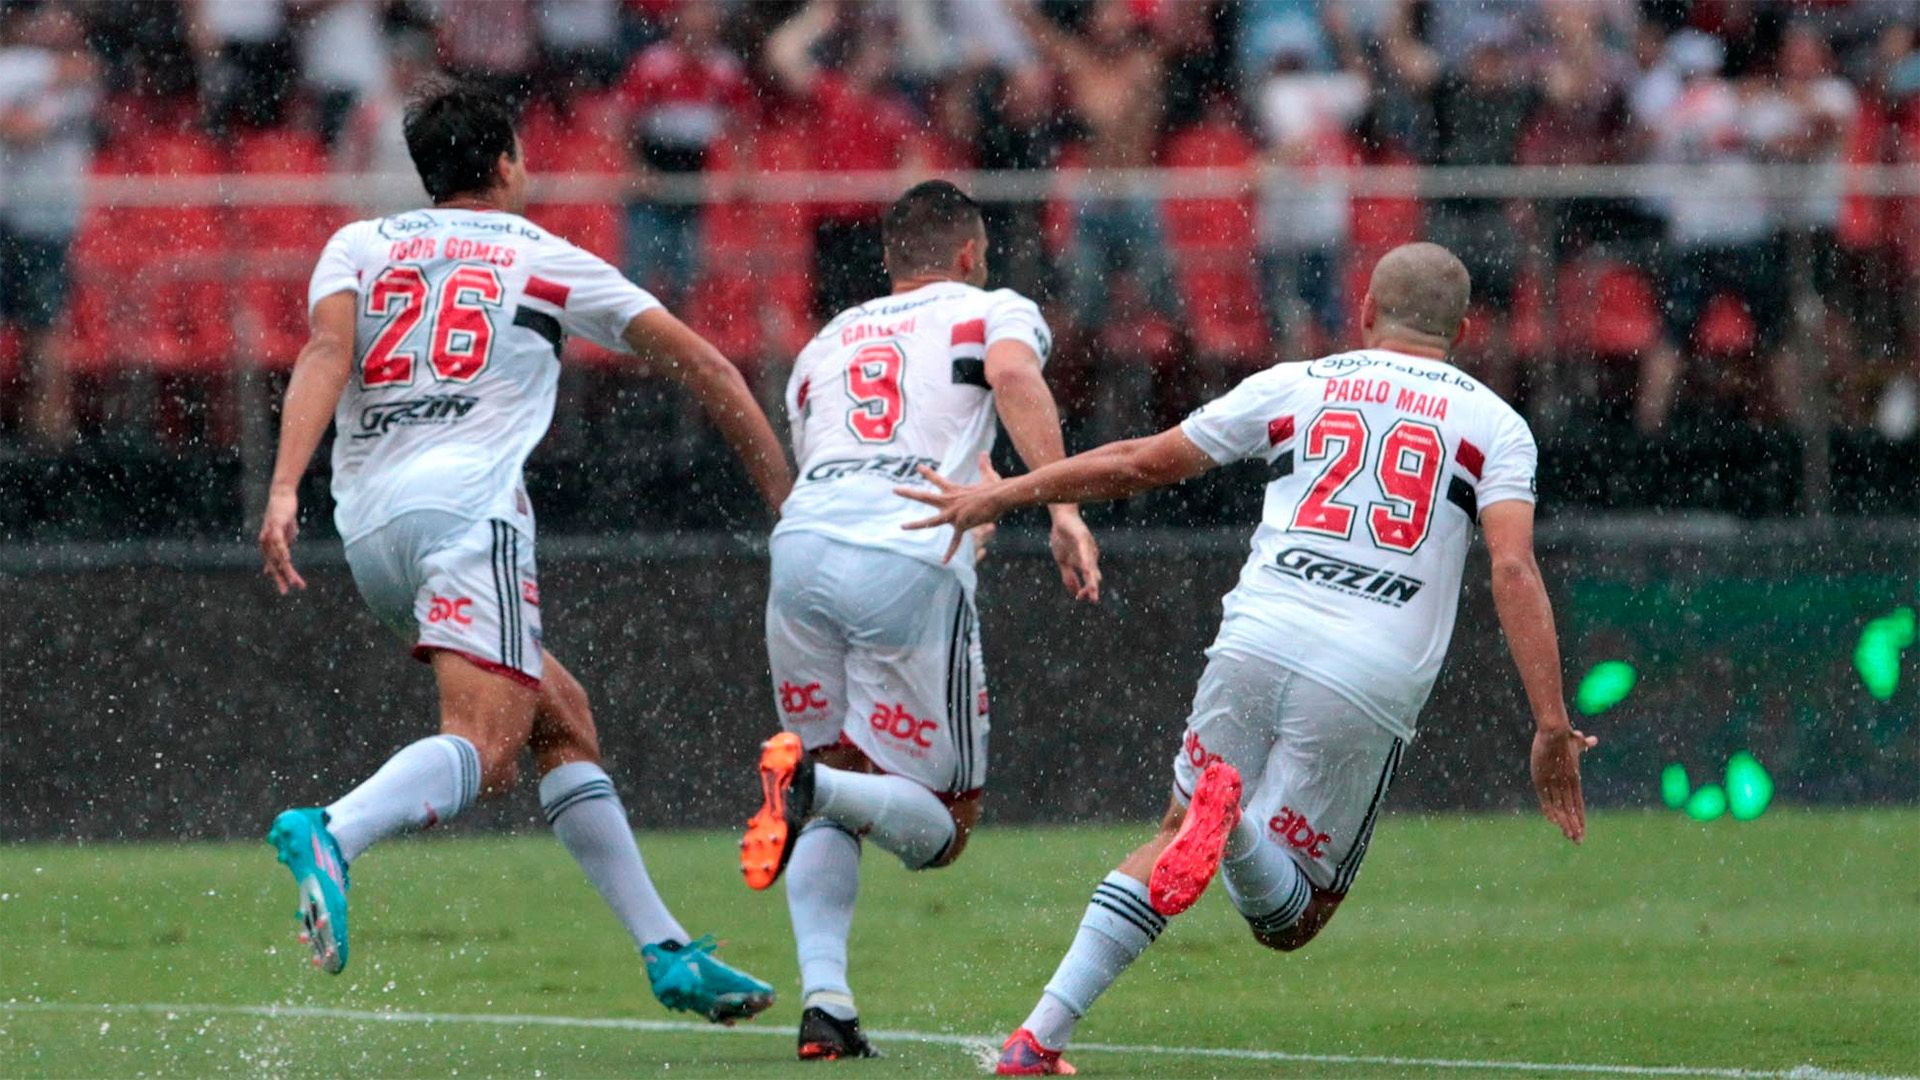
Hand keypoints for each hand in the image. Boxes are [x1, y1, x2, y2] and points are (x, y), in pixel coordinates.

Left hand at [258, 488, 306, 594]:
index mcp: (268, 546)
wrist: (282, 495)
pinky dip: (282, 551)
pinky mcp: (274, 525)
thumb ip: (281, 549)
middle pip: (274, 564)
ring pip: (277, 556)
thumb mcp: (284, 535)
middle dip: (281, 579)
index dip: (279, 578)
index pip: (273, 565)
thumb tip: (282, 561)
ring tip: (294, 580)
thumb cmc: (283, 515)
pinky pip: (278, 542)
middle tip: (287, 591)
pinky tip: (288, 560)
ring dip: (286, 570)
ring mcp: (268, 534)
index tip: (286, 590)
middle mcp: (265, 543)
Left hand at [896, 453, 1012, 563]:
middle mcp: (950, 501)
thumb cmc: (996, 488)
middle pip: (925, 496)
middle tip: (895, 490)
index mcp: (955, 491)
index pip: (938, 481)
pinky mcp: (961, 524)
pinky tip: (944, 562)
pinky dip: (950, 552)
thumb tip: (984, 453)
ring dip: (915, 524)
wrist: (1000, 497)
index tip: (918, 467)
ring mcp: (954, 514)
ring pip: (930, 521)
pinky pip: (955, 541)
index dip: (928, 473)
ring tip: (901, 526)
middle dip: (909, 493)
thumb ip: (984, 465)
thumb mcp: (988, 475)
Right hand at [1049, 510, 1100, 602]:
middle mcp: (1090, 556)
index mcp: (1086, 563)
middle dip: (1092, 587)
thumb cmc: (1063, 538)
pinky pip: (1084, 549)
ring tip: (1093, 586)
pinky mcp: (1082, 536)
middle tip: (1094, 600)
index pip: (1089, 580)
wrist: (1061, 518)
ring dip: (1090, 575)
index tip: (1079, 598)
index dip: (1086, 590)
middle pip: (1092, 574)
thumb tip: (1074, 592)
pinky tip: (1085, 566)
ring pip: (1090, 563)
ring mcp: (1087, 546)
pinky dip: (1085, 558)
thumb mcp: (1063, 561)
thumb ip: (1069, 576)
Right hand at [1530, 723, 1597, 842]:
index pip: (1579, 804)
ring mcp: (1554, 782)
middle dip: (1574, 827)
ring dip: (1564, 824)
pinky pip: (1546, 799)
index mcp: (1574, 779)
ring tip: (1569, 837)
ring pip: (1560, 808)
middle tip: (1577, 841)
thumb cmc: (1564, 736)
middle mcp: (1566, 784)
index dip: (1581, 819)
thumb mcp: (1576, 742)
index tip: (1582, 832)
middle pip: (1571, 810)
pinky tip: (1553, 822)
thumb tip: (1593, 739)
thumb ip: (1584, 744)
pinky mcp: (1542, 779)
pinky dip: (1550, 811)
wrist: (1555, 732)